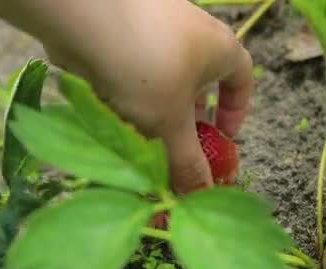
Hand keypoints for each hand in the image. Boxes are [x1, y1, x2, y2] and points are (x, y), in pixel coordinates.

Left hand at [0, 0, 251, 193]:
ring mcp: (156, 21)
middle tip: (178, 145)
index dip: (236, 112)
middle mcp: (194, 29)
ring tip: (140, 133)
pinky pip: (134, 62)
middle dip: (191, 116)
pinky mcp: (121, 23)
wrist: (83, 12)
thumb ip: (188, 161)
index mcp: (220, 48)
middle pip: (201, 80)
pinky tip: (111, 108)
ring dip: (158, 105)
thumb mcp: (170, 124)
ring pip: (165, 73)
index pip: (242, 79)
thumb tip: (202, 194)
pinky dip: (129, 88)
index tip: (224, 138)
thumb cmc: (146, 68)